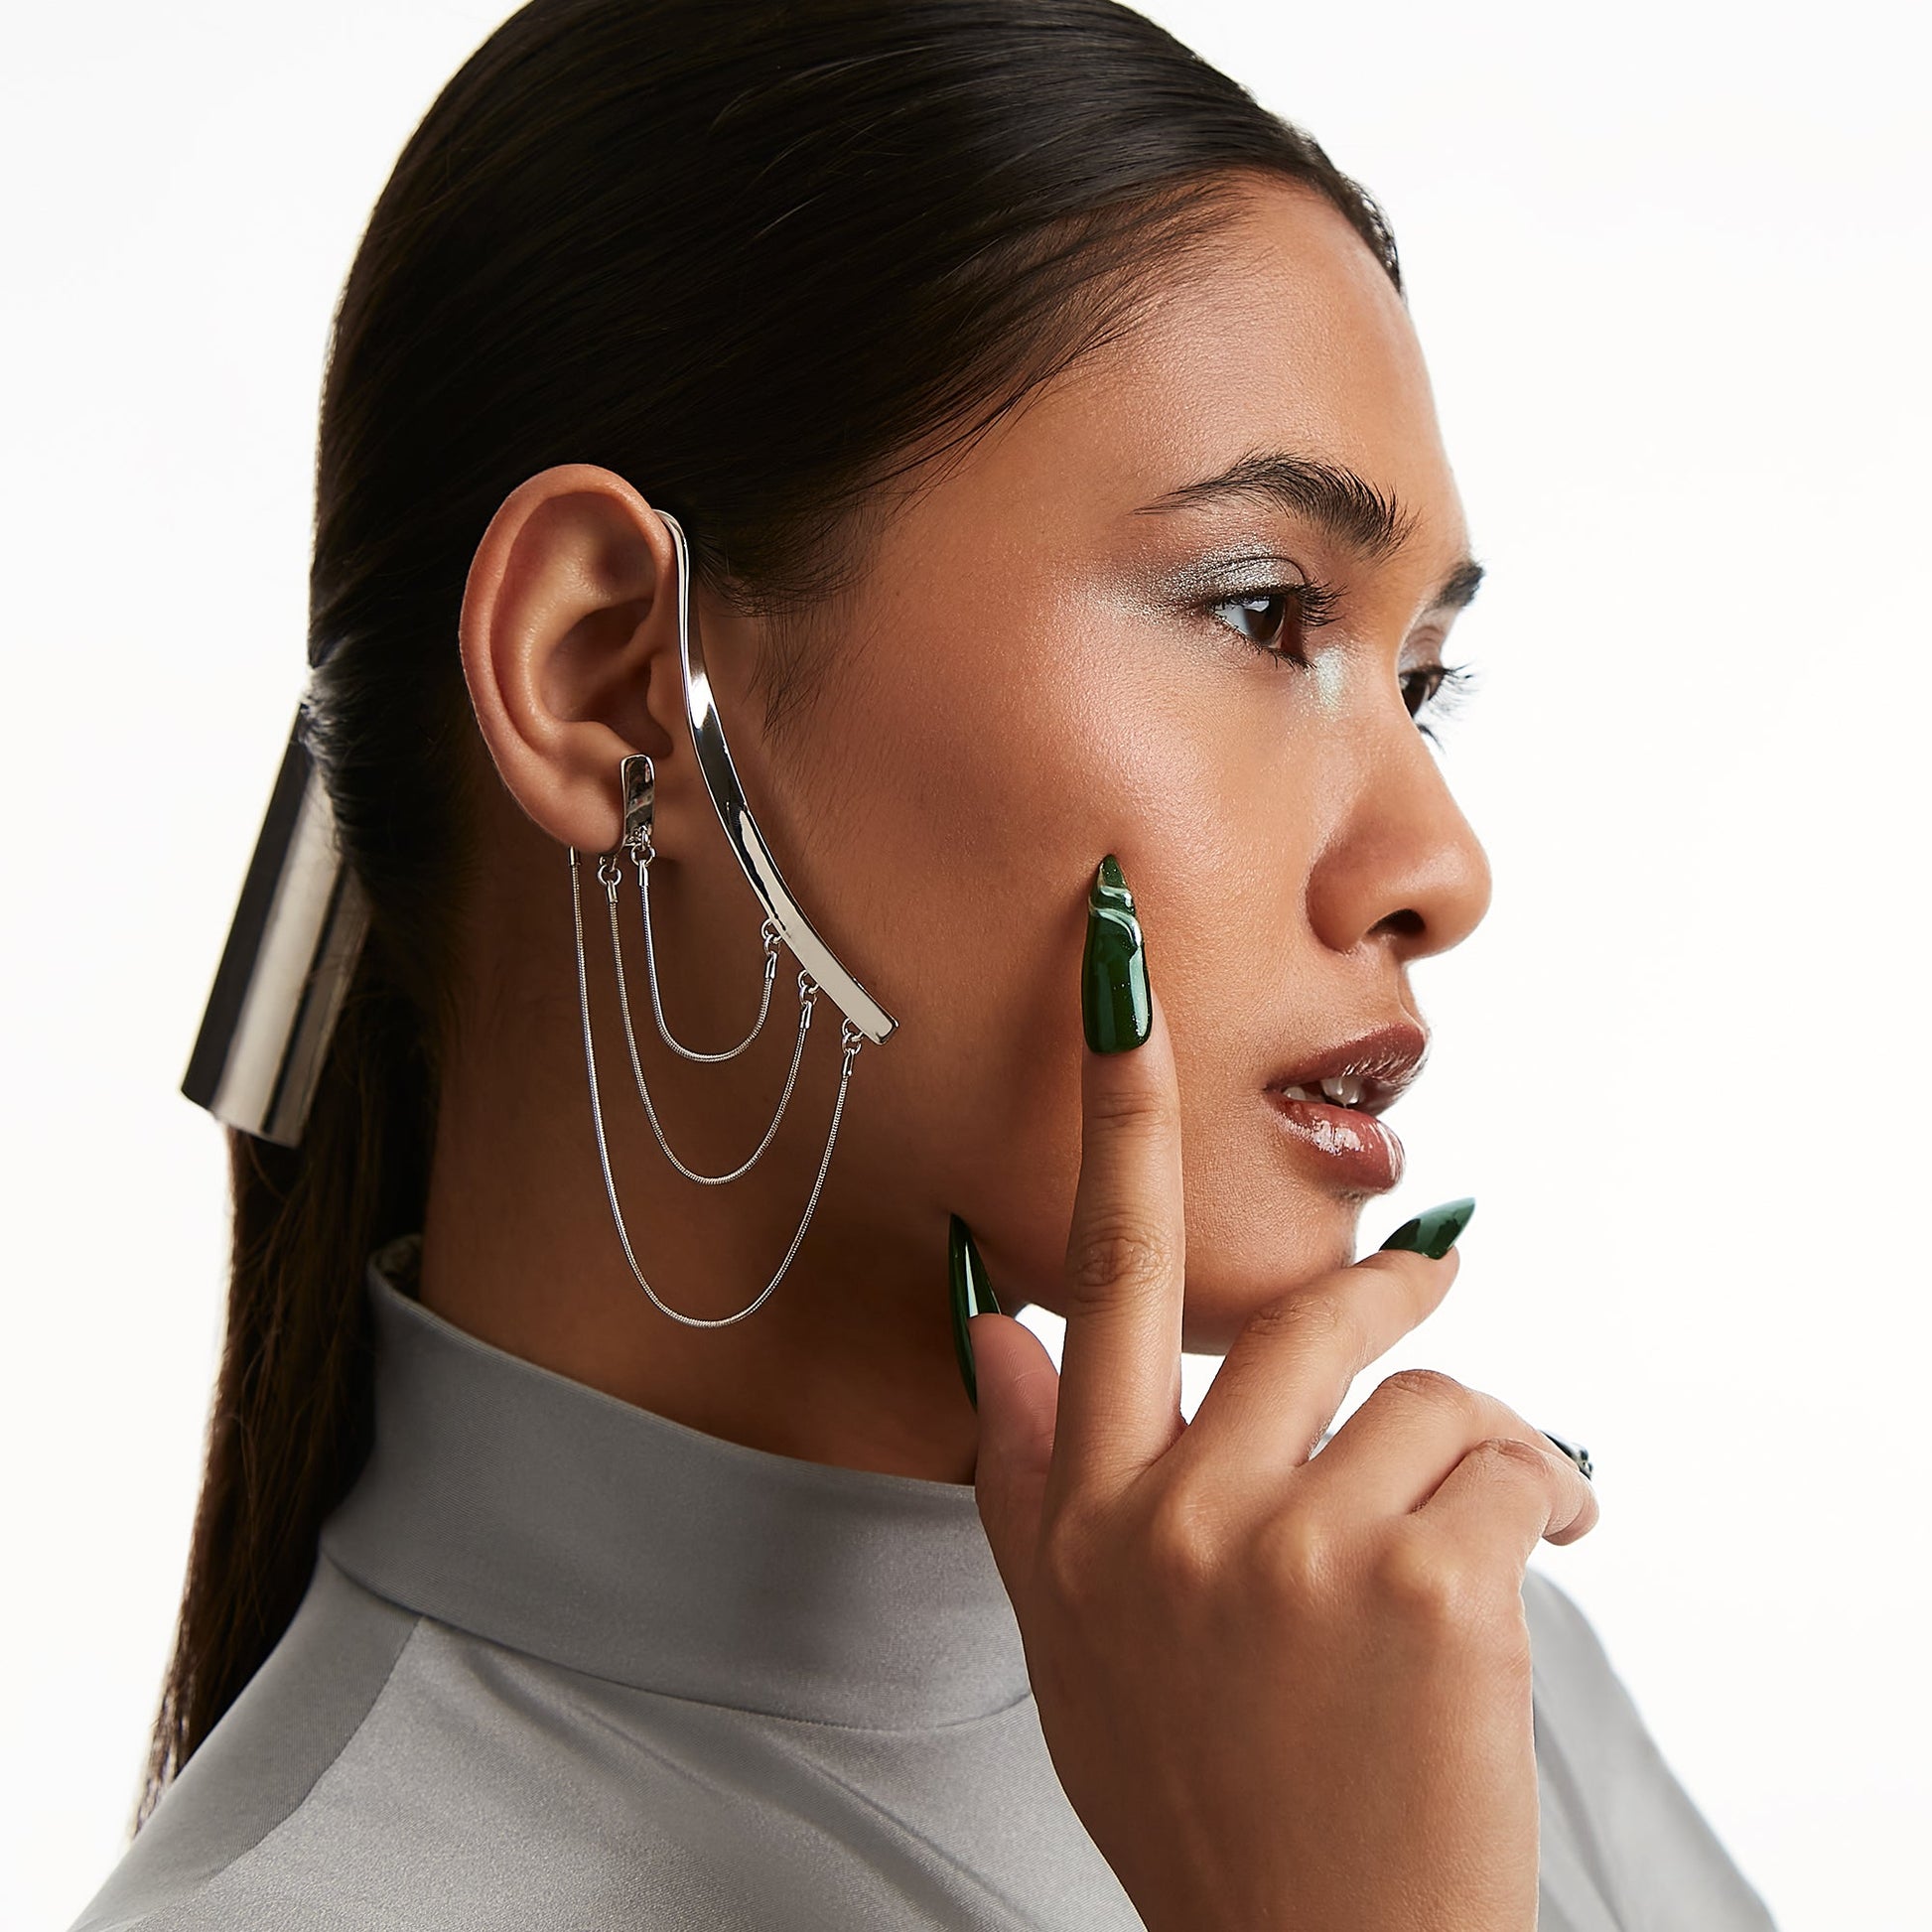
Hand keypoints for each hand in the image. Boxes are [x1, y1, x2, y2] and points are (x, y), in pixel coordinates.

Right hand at [967, 934, 1597, 1930]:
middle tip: (1439, 1285)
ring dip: (1479, 1439)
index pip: (1098, 1266)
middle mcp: (1177, 1517)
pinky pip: (1510, 1460)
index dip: (1113, 1107)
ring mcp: (1294, 1549)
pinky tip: (1539, 1558)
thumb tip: (997, 1329)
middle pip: (1304, 1313)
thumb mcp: (1075, 1648)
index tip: (1122, 971)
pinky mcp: (1422, 1586)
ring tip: (1496, 1507)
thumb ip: (1033, 1479)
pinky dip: (1551, 1499)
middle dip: (1393, 1293)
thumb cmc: (1208, 1802)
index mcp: (1092, 1517)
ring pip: (1424, 1388)